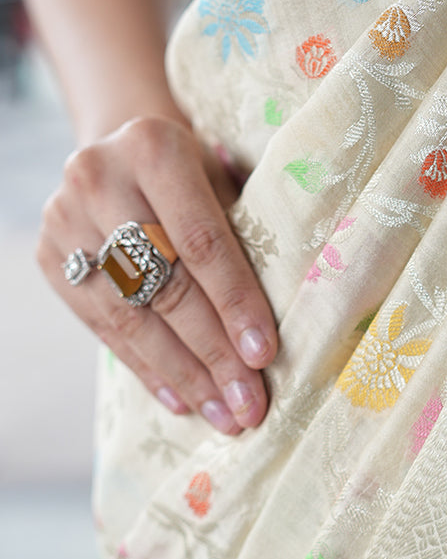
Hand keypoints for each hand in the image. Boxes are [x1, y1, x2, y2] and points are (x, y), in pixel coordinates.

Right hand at [38, 114, 276, 433]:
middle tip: (248, 404)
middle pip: (165, 285)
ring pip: (131, 315)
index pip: (200, 241)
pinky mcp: (50, 257)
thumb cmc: (197, 170)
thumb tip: (283, 316)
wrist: (122, 145)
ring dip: (183, 374)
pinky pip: (102, 326)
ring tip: (224, 413)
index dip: (235, 302)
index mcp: (153, 149)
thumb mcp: (224, 177)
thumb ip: (248, 230)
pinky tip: (182, 399)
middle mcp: (99, 180)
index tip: (264, 355)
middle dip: (213, 353)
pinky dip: (147, 367)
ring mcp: (66, 220)